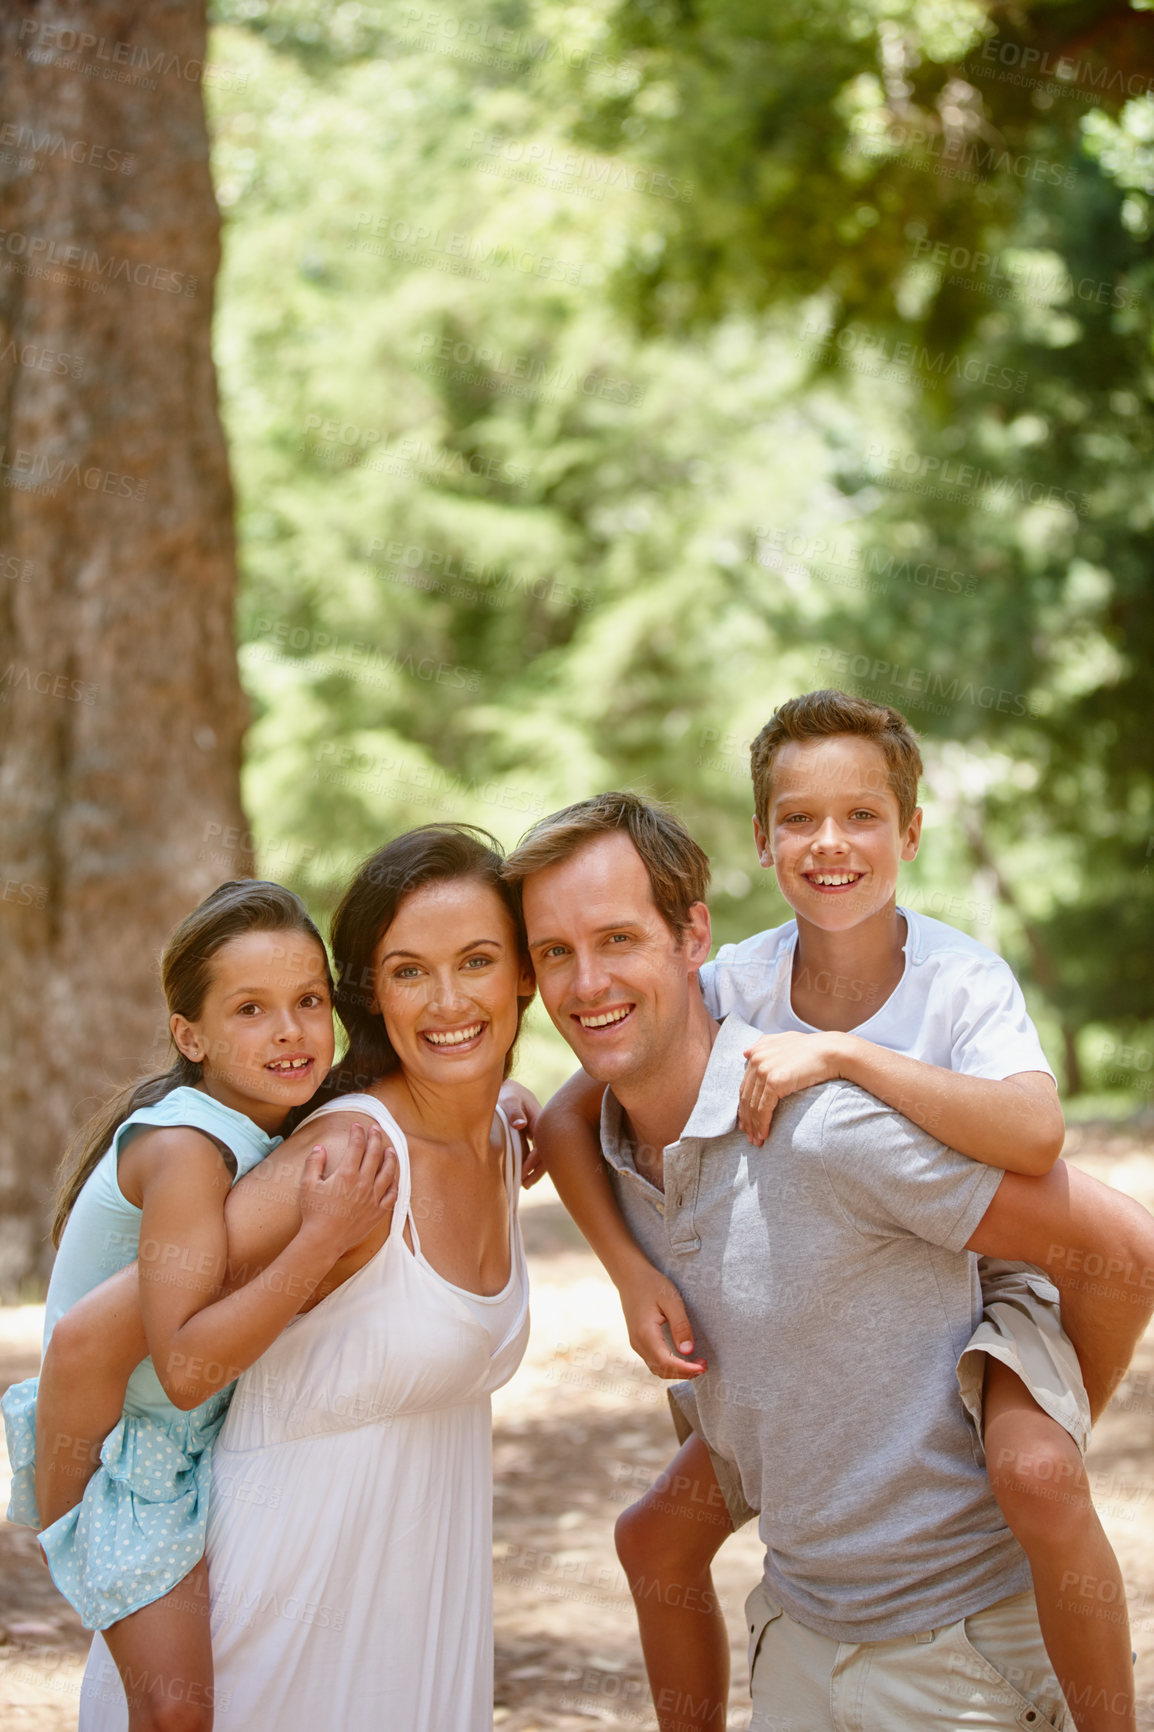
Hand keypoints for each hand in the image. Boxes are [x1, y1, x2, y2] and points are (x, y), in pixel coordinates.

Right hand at [298, 1122, 397, 1255]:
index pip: (356, 1145)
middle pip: (374, 1154)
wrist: (323, 1240)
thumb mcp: (307, 1184)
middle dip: (376, 1138)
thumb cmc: (314, 1213)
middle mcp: (363, 1183)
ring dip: (390, 1158)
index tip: (357, 1125)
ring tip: (390, 1149)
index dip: (357, 1133)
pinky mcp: (378, 1212)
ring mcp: (373, 1198)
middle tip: (376, 1129)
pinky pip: (392, 1195)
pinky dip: (395, 1183)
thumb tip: (319, 1148)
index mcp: (346, 1174)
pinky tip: (394, 1177)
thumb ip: (314, 1163)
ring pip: (388, 1172)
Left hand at [499, 1078, 545, 1187]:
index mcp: (541, 1119)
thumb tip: (520, 1124)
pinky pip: (536, 1150)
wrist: (507, 1086)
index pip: (542, 1145)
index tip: (523, 1172)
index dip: (535, 1161)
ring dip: (534, 1169)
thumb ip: (513, 1111)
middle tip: (526, 1185)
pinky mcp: (533, 1133)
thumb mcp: (510, 1099)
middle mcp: (543, 1127)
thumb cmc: (507, 1092)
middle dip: (538, 1170)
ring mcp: (539, 1130)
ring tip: (525, 1184)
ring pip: (542, 1153)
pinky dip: (531, 1162)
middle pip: (546, 1152)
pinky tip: (523, 1173)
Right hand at [619, 1264, 706, 1379]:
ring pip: (657, 1368)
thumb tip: (688, 1351)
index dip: (686, 1369)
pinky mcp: (638, 1341)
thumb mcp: (671, 1300)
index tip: (703, 1367)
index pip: (666, 1362)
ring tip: (696, 1365)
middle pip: (662, 1369)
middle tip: (704, 1365)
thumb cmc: (651, 1285)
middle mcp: (638, 1343)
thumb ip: (680, 1325)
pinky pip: (653, 1361)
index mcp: (646, 1334)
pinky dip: (668, 1366)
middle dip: (684, 1372)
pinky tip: (681, 1359)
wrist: (630, 1277)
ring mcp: (636, 1343)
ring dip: (676, 1371)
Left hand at [737, 1032, 842, 1144]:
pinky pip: (763, 1109)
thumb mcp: (785, 1040)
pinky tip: (763, 1136)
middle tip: (748, 1135)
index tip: (745, 1120)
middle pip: (746, 1097)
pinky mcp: (774, 1083)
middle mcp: (756, 1060)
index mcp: (757, 1052)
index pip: (745, 1085)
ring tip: (755, 1140)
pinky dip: (762, 1124)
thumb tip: (745, 1052)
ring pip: (753, 1105)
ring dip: (753, 1126)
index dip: (743, 1105)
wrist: (831, 1051)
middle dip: (746, 1119)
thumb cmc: (813, 1048)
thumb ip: (764, 1044)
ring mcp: (764, 1071)